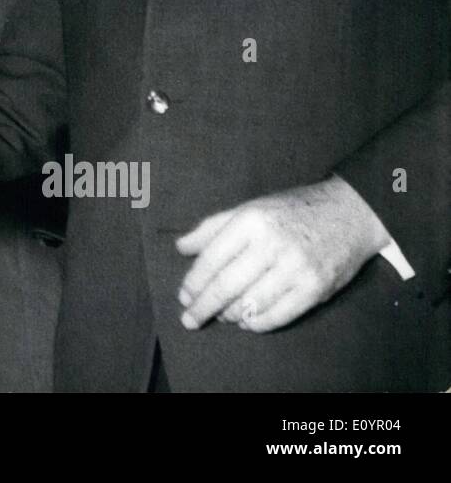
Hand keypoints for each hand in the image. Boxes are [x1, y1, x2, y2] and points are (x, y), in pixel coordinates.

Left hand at [175, 176, 390, 332]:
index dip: (194, 282)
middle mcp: (272, 244)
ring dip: (230, 315)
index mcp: (251, 221)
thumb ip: (212, 228)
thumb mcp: (249, 208)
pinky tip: (247, 321)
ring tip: (221, 314)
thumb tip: (181, 248)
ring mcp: (296, 269)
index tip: (184, 296)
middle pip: (227, 286)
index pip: (212, 259)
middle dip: (204, 307)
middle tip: (189, 319)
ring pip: (251, 304)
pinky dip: (258, 324)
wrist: (350, 213)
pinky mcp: (316, 289)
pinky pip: (278, 316)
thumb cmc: (291, 211)